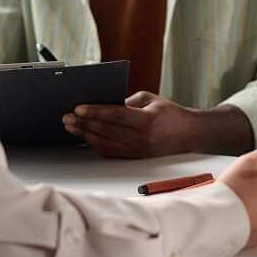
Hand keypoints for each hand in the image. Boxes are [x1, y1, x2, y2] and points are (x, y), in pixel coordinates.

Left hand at [62, 91, 196, 157]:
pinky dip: (94, 144)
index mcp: (147, 121)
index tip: (79, 108)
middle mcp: (141, 138)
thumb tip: (103, 104)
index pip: (116, 116)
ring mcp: (137, 150)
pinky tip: (84, 137)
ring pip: (105, 144)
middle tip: (67, 117)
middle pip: (106, 131)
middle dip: (84, 123)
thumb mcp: (151, 99)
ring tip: (71, 126)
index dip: (95, 112)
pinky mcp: (135, 157)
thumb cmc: (171, 114)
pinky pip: (110, 152)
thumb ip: (127, 101)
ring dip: (85, 135)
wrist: (189, 134)